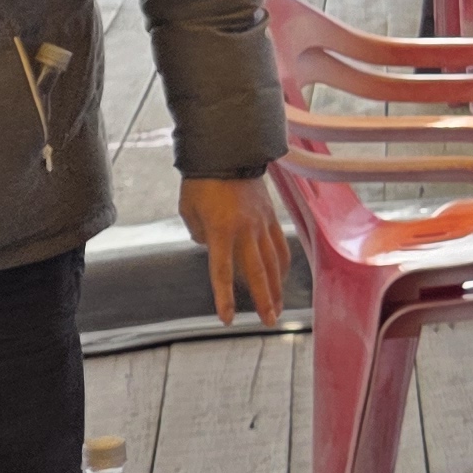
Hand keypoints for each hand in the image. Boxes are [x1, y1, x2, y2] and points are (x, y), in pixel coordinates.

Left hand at [180, 176, 289, 325]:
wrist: (227, 150)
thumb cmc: (201, 181)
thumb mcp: (189, 211)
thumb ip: (200, 234)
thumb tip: (211, 246)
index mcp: (220, 232)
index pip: (223, 273)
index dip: (225, 298)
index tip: (227, 319)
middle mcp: (245, 231)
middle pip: (258, 273)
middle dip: (264, 300)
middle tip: (269, 321)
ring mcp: (261, 223)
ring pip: (273, 262)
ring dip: (277, 287)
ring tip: (279, 307)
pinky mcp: (270, 216)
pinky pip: (279, 245)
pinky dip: (282, 263)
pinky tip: (283, 276)